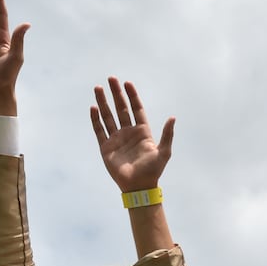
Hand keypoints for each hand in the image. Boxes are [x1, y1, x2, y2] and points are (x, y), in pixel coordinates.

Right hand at [91, 77, 175, 192]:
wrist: (138, 187)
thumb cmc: (153, 171)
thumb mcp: (164, 152)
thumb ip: (167, 134)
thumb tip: (173, 118)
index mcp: (142, 132)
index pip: (136, 109)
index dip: (132, 96)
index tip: (127, 83)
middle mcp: (128, 133)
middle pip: (121, 108)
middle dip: (116, 93)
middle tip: (110, 79)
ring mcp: (116, 139)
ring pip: (108, 116)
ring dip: (103, 102)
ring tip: (98, 88)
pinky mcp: (106, 147)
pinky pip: (99, 130)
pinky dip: (95, 119)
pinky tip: (93, 107)